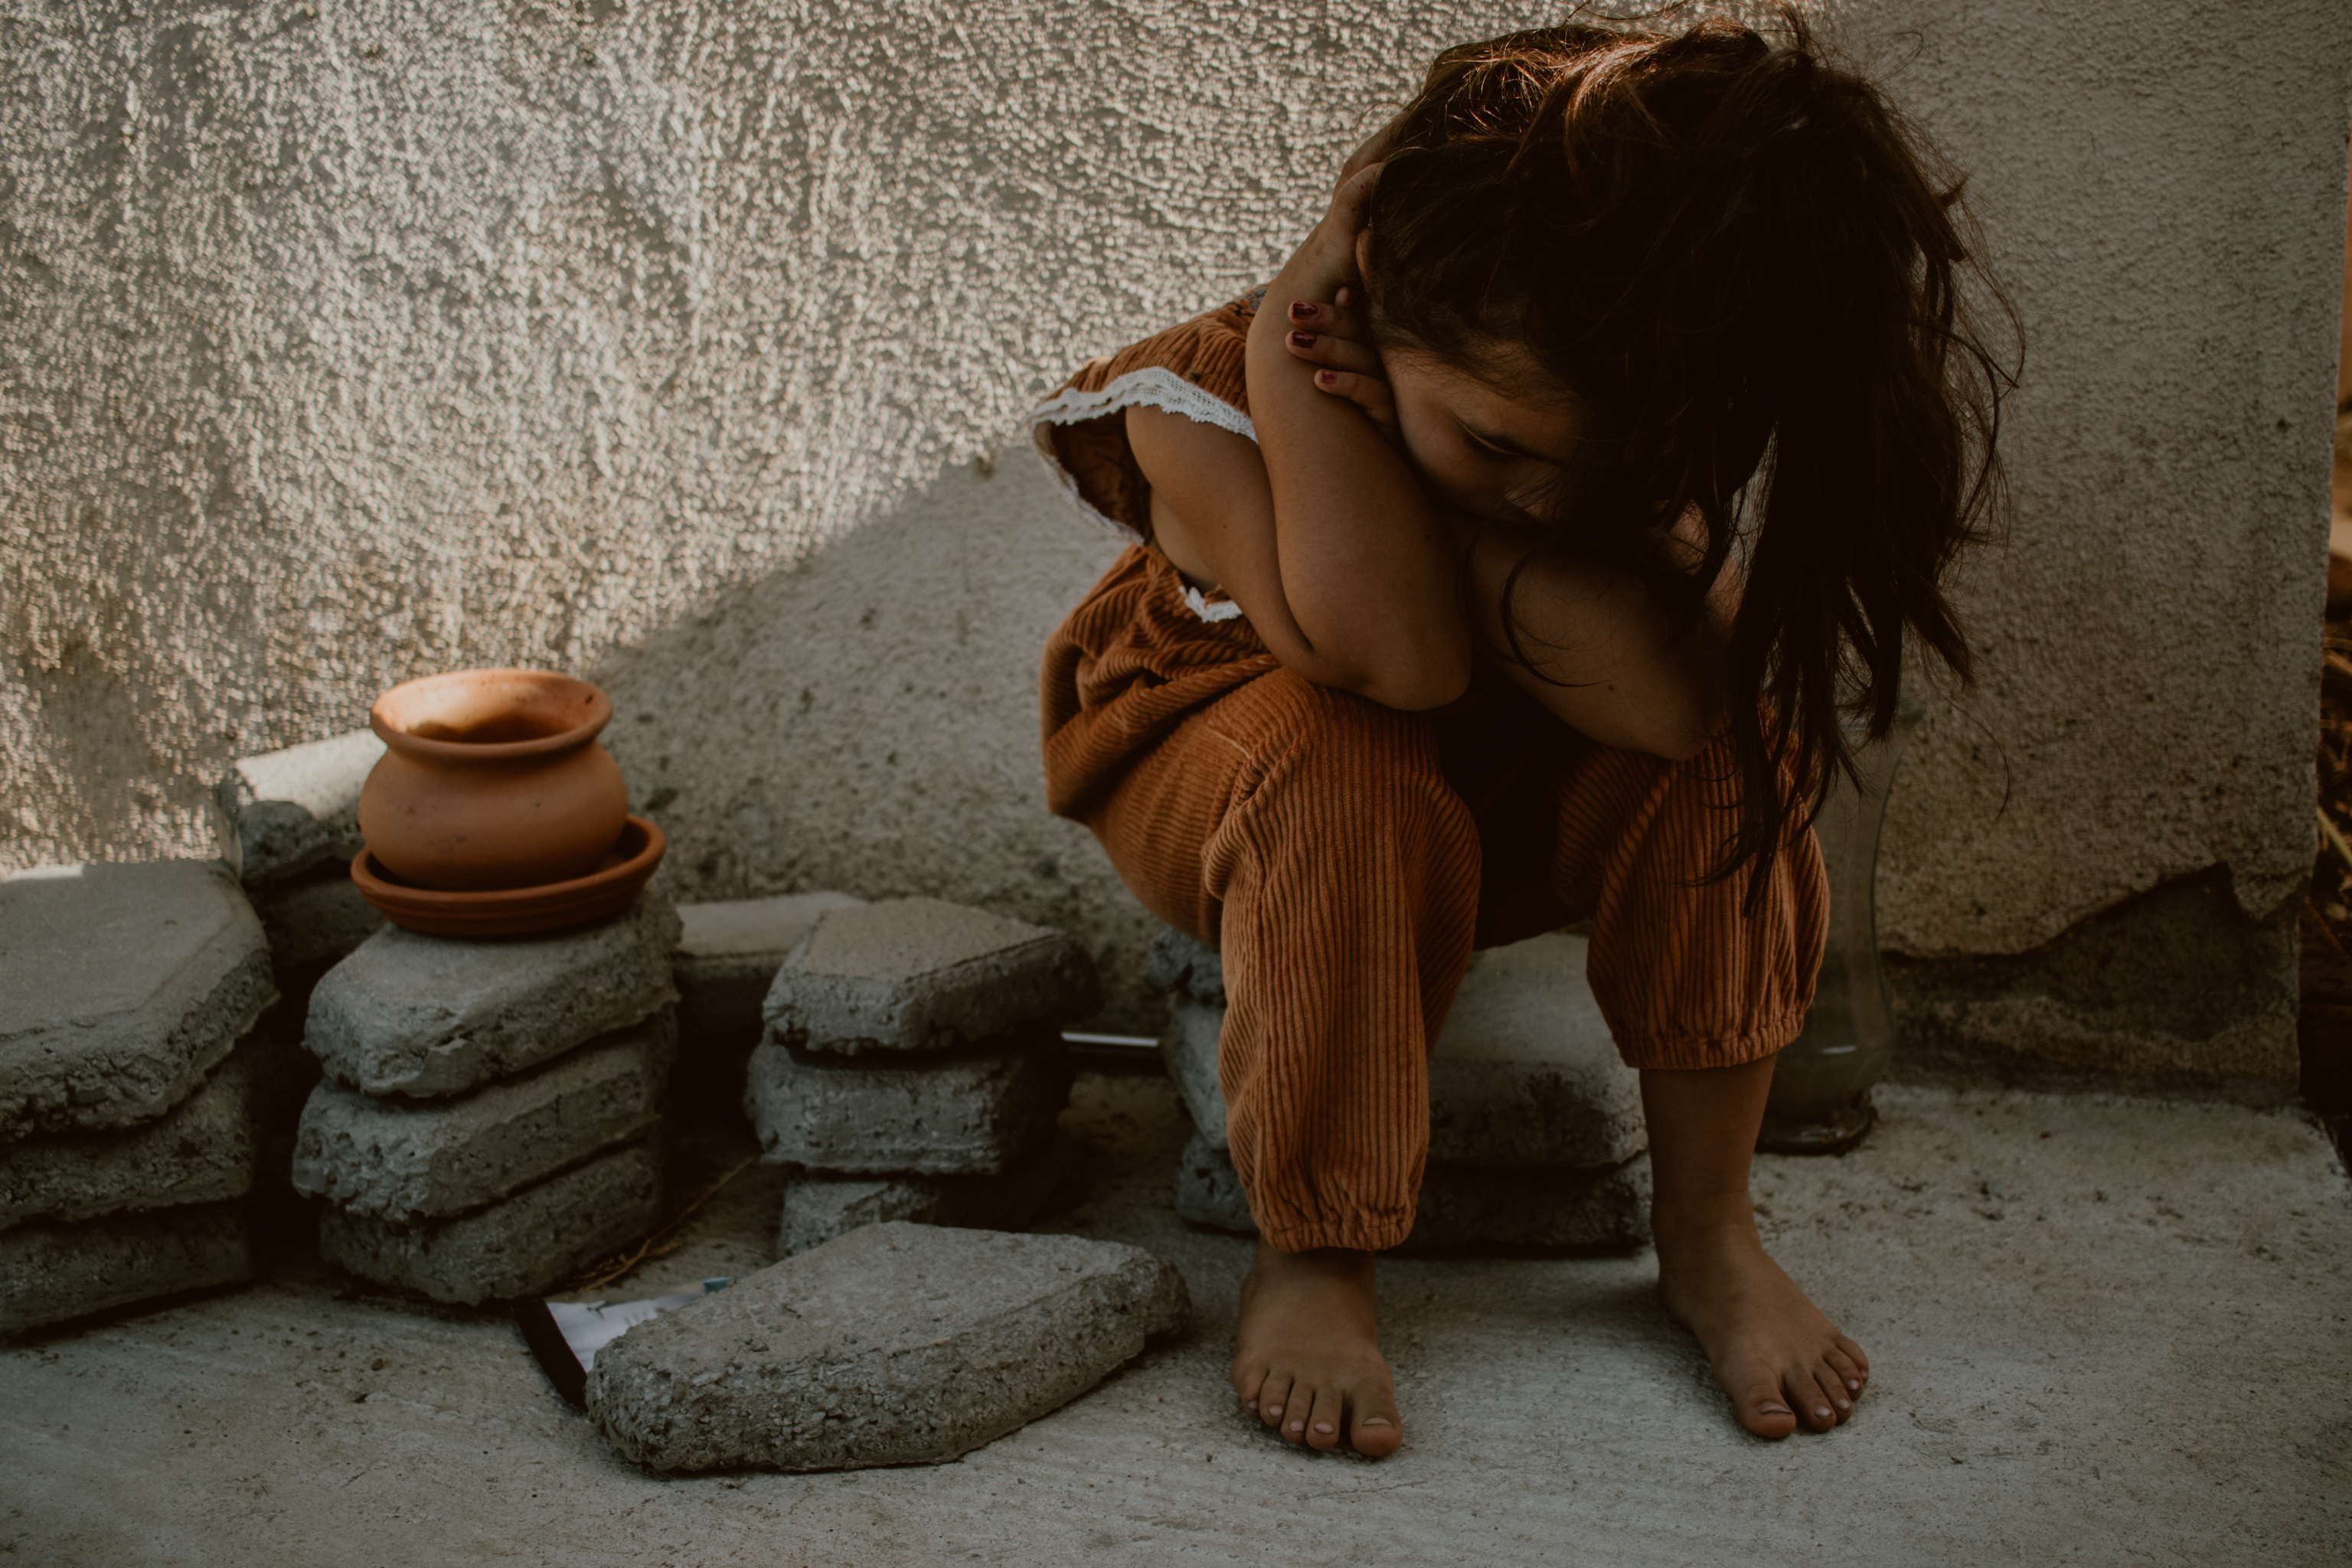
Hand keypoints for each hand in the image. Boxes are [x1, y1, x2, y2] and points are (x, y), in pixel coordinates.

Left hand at [1282, 285, 1398, 442]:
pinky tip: (1319, 379)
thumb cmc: (1351, 429)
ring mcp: (1387, 390)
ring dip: (1326, 349)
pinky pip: (1371, 393)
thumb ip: (1325, 358)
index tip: (1295, 305)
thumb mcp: (1335, 391)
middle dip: (1324, 320)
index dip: (1328, 310)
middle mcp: (1379, 368)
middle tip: (1292, 311)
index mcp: (1365, 355)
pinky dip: (1346, 383)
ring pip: (1360, 359)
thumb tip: (1313, 320)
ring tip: (1292, 342)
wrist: (1380, 475)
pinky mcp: (1390, 417)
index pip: (1351, 322)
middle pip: (1356, 333)